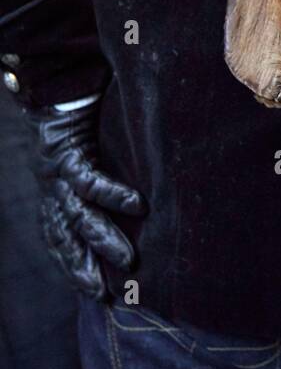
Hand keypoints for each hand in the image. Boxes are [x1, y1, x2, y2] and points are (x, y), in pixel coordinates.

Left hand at [25, 97, 146, 299]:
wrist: (58, 72)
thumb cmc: (78, 106)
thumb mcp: (88, 144)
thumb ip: (103, 165)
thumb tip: (141, 187)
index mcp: (52, 186)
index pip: (56, 233)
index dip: (68, 262)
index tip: (90, 288)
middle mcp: (50, 184)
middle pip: (63, 236)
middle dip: (81, 267)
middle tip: (103, 295)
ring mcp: (56, 170)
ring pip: (78, 217)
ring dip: (103, 241)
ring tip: (128, 261)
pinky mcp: (67, 151)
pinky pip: (89, 181)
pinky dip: (114, 194)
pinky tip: (138, 205)